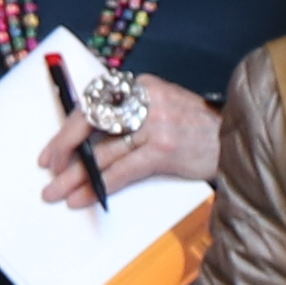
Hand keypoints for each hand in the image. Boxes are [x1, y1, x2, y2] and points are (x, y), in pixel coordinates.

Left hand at [38, 79, 219, 209]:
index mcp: (141, 86)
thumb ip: (130, 117)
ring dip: (76, 178)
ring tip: (58, 193)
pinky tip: (84, 198)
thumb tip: (87, 143)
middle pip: (91, 125)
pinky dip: (100, 187)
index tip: (52, 152)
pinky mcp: (164, 149)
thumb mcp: (162, 108)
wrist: (236, 138)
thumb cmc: (197, 129)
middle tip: (49, 173)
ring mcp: (156, 123)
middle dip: (64, 152)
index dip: (67, 130)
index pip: (92, 105)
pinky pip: (122, 171)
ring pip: (103, 153)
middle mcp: (146, 99)